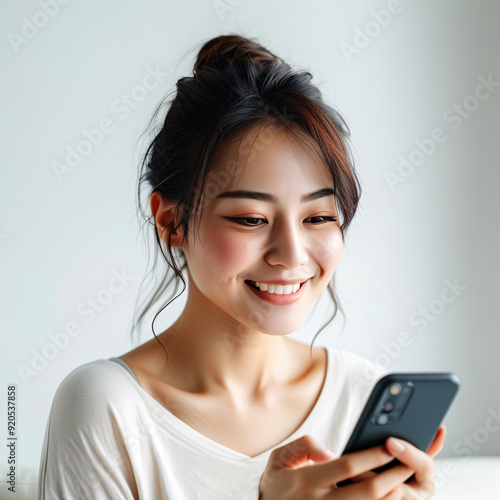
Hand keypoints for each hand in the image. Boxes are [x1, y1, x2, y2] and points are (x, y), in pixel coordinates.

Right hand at [258, 427, 445, 499]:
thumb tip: (329, 452)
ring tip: (405, 483)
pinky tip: (390, 498)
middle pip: (366, 491)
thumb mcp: (279, 458)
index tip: (388, 446)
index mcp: (307, 480)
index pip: (347, 466)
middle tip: (407, 465)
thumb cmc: (276, 484)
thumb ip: (304, 446)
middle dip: (391, 477)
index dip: (371, 456)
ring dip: (391, 496)